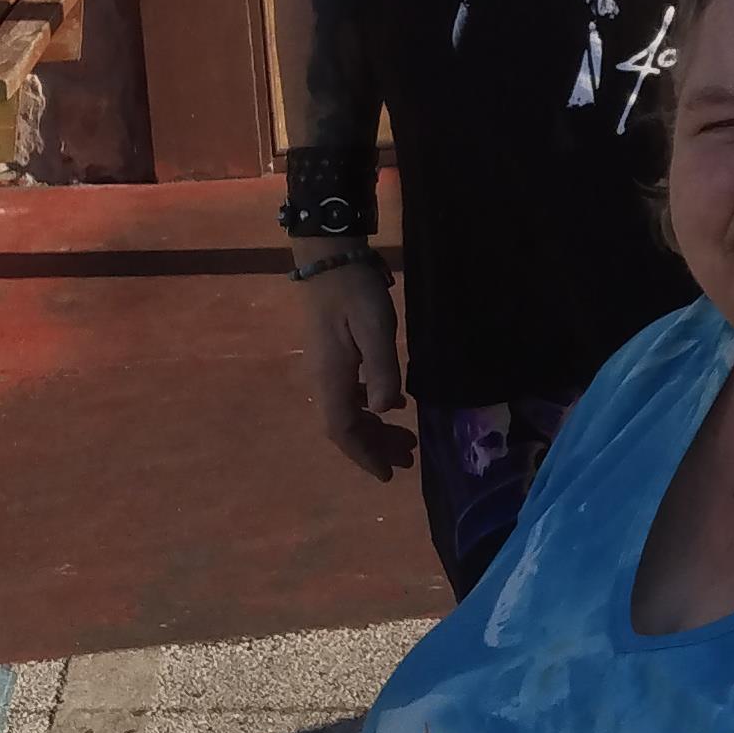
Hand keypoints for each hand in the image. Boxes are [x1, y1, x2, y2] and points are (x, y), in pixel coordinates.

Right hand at [298, 252, 413, 483]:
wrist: (329, 259)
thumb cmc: (354, 292)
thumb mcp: (376, 328)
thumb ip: (381, 370)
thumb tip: (382, 411)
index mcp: (332, 378)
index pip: (343, 430)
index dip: (365, 455)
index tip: (389, 474)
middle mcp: (325, 379)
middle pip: (346, 427)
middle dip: (375, 447)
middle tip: (408, 458)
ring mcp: (327, 367)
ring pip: (349, 411)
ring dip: (376, 428)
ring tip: (405, 439)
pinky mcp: (334, 355)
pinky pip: (351, 393)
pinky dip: (372, 405)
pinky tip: (393, 404)